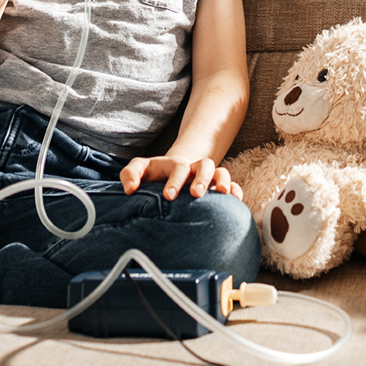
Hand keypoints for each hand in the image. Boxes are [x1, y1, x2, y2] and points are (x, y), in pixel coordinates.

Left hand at [120, 155, 243, 201]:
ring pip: (221, 172)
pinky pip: (232, 186)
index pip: (179, 167)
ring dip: (223, 182)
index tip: (168, 195)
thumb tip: (130, 189)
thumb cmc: (153, 175)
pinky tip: (236, 201)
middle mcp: (195, 169)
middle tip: (195, 194)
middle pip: (205, 165)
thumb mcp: (140, 169)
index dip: (175, 180)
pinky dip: (236, 191)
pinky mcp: (217, 189)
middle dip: (202, 179)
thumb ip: (130, 174)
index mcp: (176, 164)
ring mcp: (208, 179)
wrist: (169, 175)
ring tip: (223, 194)